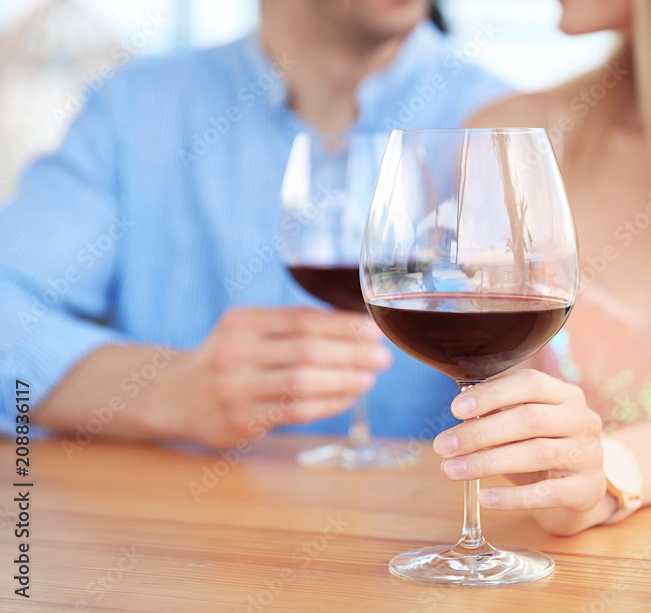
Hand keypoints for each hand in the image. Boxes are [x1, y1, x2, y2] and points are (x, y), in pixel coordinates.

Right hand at [152, 306, 390, 447]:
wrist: (176, 396)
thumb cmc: (230, 357)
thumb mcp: (250, 330)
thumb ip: (293, 326)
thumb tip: (357, 327)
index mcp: (242, 322)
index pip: (302, 320)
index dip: (343, 326)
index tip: (373, 331)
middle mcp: (235, 353)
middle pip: (307, 351)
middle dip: (352, 355)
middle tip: (383, 358)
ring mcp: (235, 389)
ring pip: (303, 383)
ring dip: (345, 381)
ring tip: (370, 378)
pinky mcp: (240, 421)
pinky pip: (296, 411)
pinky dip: (328, 404)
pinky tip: (348, 397)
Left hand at [431, 369, 612, 535]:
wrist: (579, 492)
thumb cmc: (542, 450)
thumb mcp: (522, 428)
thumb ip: (497, 415)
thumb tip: (461, 413)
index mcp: (565, 395)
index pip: (530, 383)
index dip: (492, 394)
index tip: (456, 408)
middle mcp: (582, 420)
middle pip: (530, 419)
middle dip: (481, 432)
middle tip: (443, 446)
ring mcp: (589, 455)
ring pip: (537, 454)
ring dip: (488, 462)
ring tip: (452, 470)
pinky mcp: (587, 490)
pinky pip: (546, 494)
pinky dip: (512, 497)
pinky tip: (485, 497)